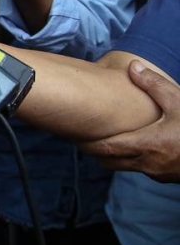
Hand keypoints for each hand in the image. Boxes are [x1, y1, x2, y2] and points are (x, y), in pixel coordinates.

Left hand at [80, 60, 179, 182]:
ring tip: (103, 138)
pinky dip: (129, 159)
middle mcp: (148, 164)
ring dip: (112, 155)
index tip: (75, 132)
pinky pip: (140, 169)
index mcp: (147, 145)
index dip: (88, 142)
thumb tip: (132, 66)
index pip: (105, 148)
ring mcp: (158, 173)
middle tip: (82, 135)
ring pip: (124, 167)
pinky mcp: (167, 177)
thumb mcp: (179, 101)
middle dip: (95, 150)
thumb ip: (154, 85)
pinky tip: (131, 144)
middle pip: (109, 161)